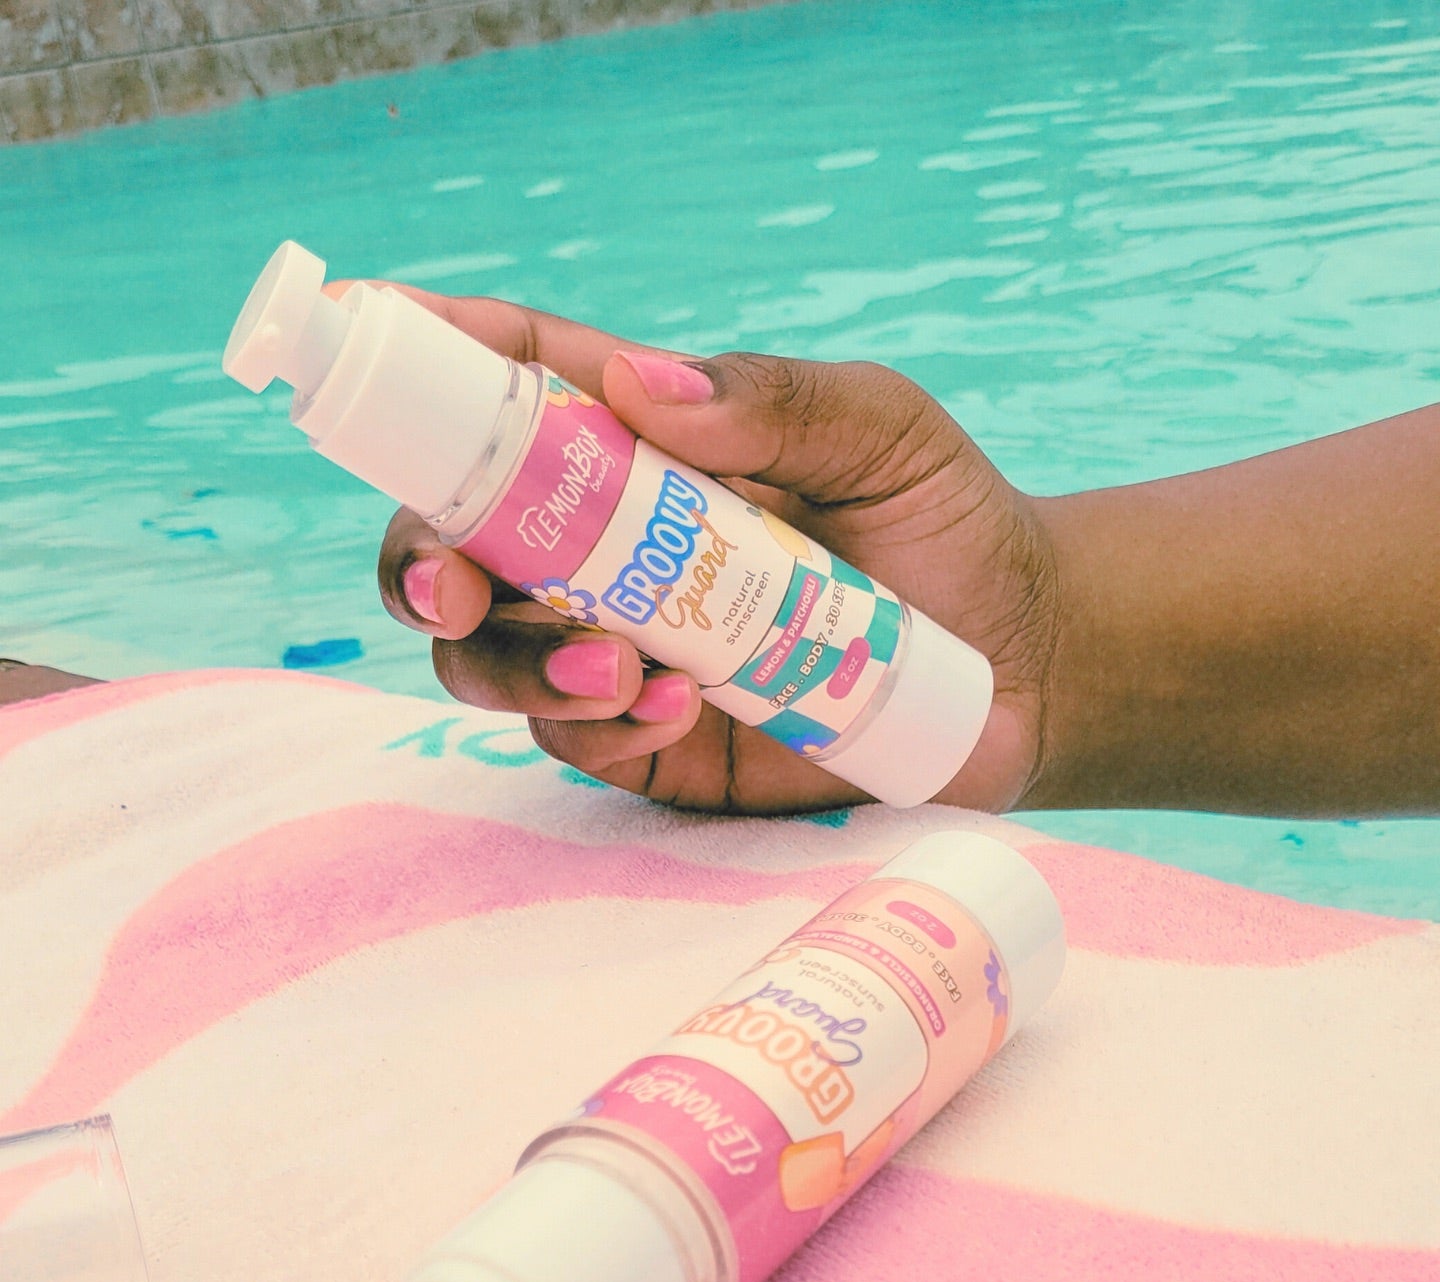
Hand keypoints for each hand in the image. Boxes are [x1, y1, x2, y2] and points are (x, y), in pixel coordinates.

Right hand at [367, 288, 1060, 813]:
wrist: (1017, 664)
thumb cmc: (947, 522)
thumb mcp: (879, 430)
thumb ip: (774, 400)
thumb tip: (639, 390)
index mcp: (647, 445)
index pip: (515, 387)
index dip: (428, 356)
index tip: (360, 323)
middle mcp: (609, 546)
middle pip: (455, 539)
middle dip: (422, 562)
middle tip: (453, 589)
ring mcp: (620, 644)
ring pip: (486, 655)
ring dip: (514, 663)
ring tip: (624, 668)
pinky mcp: (653, 737)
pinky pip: (573, 735)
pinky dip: (596, 724)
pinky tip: (671, 707)